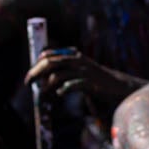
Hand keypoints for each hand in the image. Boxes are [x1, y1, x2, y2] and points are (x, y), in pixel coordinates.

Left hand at [26, 48, 144, 102]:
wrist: (119, 87)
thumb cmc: (97, 80)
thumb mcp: (81, 69)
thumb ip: (67, 68)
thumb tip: (45, 74)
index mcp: (74, 56)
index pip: (50, 55)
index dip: (37, 63)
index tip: (31, 73)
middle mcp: (78, 61)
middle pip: (50, 63)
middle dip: (36, 72)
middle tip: (28, 82)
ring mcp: (84, 72)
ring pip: (58, 75)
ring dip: (47, 84)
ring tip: (43, 92)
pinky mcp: (90, 84)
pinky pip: (71, 86)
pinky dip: (62, 90)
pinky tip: (60, 94)